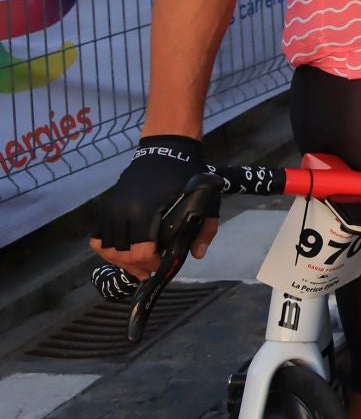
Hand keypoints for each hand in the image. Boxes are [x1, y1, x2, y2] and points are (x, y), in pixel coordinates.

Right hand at [90, 136, 220, 277]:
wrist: (165, 148)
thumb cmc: (186, 175)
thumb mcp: (204, 199)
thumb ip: (205, 228)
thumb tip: (197, 254)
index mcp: (146, 211)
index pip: (140, 252)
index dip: (150, 264)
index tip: (161, 263)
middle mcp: (123, 211)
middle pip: (121, 254)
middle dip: (136, 266)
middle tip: (149, 269)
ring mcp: (111, 208)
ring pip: (104, 248)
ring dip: (119, 260)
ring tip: (135, 264)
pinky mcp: (106, 206)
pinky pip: (97, 236)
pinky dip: (107, 248)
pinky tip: (122, 252)